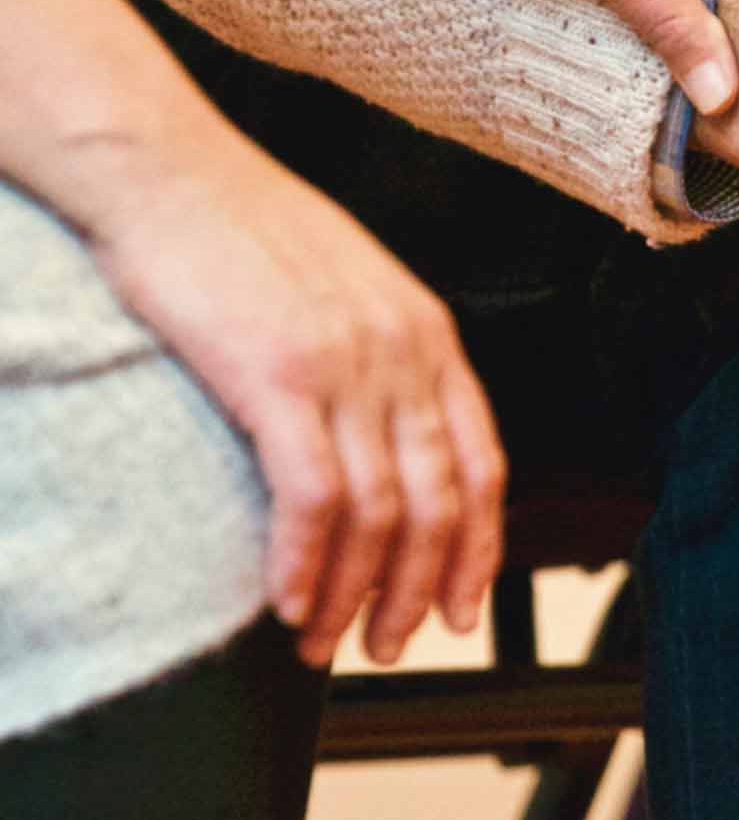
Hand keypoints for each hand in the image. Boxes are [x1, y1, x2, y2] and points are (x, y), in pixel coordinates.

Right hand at [83, 122, 506, 668]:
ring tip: (327, 642)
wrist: (174, 174)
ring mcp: (345, 363)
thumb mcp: (353, 287)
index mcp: (429, 333)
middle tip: (390, 645)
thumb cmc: (251, 231)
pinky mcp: (277, 374)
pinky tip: (288, 600)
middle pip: (440, 501)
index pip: (484, 462)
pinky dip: (306, 564)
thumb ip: (386, 358)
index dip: (479, 547)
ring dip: (357, 595)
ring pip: (381, 512)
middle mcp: (403, 352)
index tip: (461, 607)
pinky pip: (313, 497)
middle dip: (420, 591)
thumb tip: (389, 440)